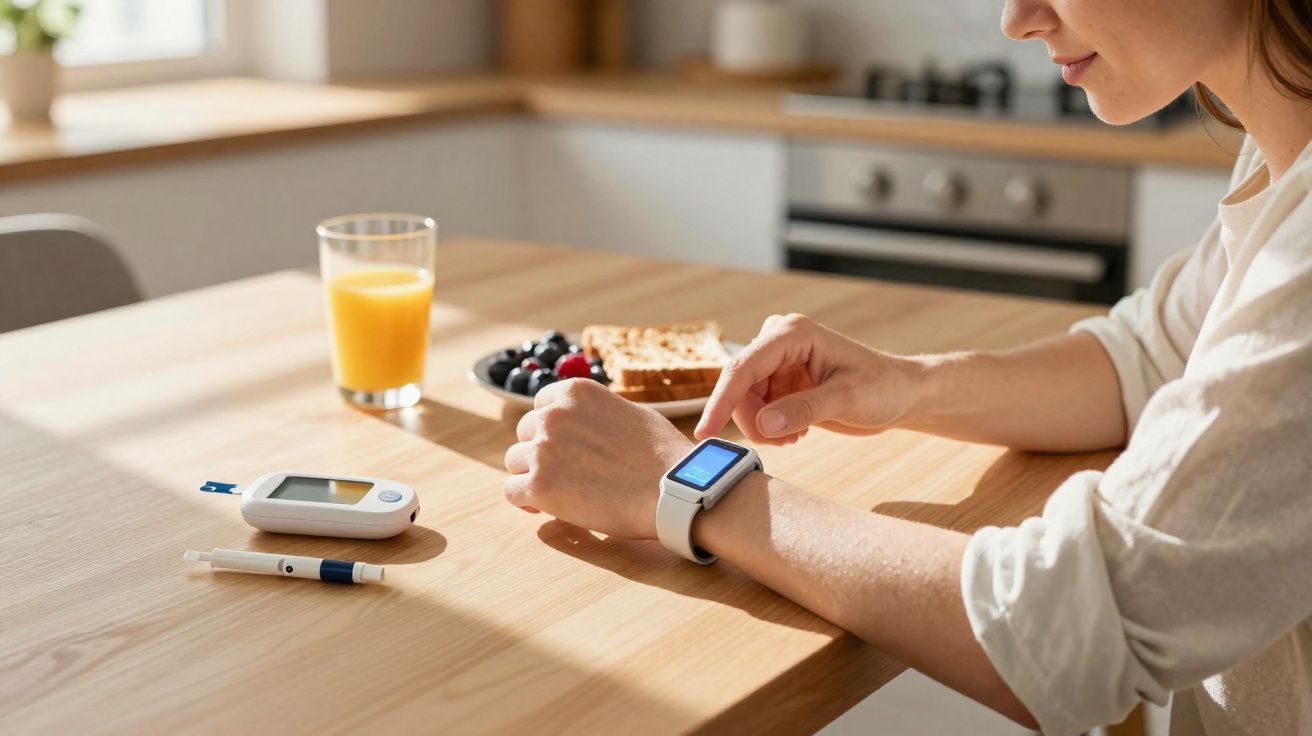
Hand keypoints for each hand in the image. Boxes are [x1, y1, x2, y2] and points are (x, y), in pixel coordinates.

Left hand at [503, 378, 692, 539]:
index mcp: (575, 392)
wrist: (674, 489)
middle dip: (541, 451)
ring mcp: (543, 449)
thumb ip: (598, 415)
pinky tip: (542, 508)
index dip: (550, 428)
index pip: (541, 404)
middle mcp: (553, 414)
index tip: (560, 446)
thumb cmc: (663, 455)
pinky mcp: (539, 484)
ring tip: (556, 492)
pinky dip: (525, 501)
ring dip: (532, 475)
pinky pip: (512, 491)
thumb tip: (590, 425)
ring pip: (514, 461)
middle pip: (525, 432)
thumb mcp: (630, 413)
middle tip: (562, 473)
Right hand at [695, 313, 917, 444]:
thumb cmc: (882, 387)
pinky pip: (756, 408)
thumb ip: (802, 410)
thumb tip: (763, 425)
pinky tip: (797, 432)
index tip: (706, 432)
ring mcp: (777, 362)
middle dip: (752, 420)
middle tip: (782, 442)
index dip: (721, 401)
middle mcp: (779, 342)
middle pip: (739, 386)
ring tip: (796, 436)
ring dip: (763, 427)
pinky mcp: (780, 381)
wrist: (901, 394)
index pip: (743, 367)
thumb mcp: (845, 399)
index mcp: (792, 333)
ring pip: (744, 401)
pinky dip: (770, 427)